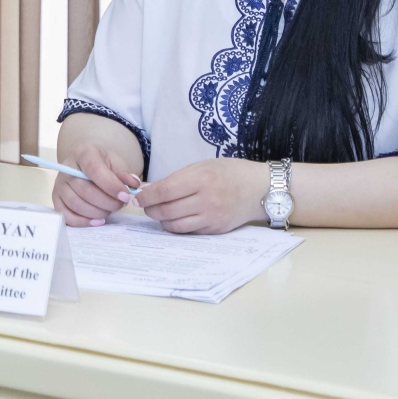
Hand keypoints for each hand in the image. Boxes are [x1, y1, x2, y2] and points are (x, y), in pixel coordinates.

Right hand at [52, 144, 141, 226]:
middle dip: (107, 202)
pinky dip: (83, 222)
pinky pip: (66, 215)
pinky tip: (98, 220)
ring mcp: (59, 184)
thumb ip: (124, 174)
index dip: (111, 185)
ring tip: (111, 210)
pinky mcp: (56, 198)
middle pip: (85, 190)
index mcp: (83, 153)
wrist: (87, 164)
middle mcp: (66, 167)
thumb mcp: (116, 162)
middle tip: (121, 204)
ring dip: (98, 212)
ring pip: (76, 204)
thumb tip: (133, 185)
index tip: (126, 196)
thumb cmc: (103, 163)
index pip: (94, 170)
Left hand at [133, 158, 268, 233]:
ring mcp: (212, 218)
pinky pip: (189, 232)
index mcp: (201, 179)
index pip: (164, 191)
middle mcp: (206, 200)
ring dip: (161, 221)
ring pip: (175, 225)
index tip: (138, 198)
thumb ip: (177, 178)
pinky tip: (175, 219)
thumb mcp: (202, 166)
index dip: (146, 197)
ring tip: (158, 213)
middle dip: (150, 210)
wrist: (259, 189)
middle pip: (167, 211)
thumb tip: (151, 189)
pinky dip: (177, 227)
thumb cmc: (229, 172)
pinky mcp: (216, 230)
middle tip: (146, 206)